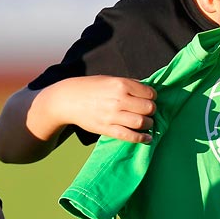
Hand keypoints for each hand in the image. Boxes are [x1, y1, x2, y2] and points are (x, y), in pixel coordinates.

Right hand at [40, 75, 156, 143]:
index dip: (152, 97)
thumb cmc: (90, 88)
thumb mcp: (110, 80)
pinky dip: (142, 138)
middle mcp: (119, 99)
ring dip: (149, 124)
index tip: (148, 99)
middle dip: (152, 111)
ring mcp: (113, 115)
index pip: (150, 93)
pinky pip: (130, 136)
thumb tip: (148, 90)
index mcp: (121, 84)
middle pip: (149, 108)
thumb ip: (129, 84)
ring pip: (142, 122)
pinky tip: (147, 138)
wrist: (67, 99)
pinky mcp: (107, 129)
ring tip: (146, 123)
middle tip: (147, 112)